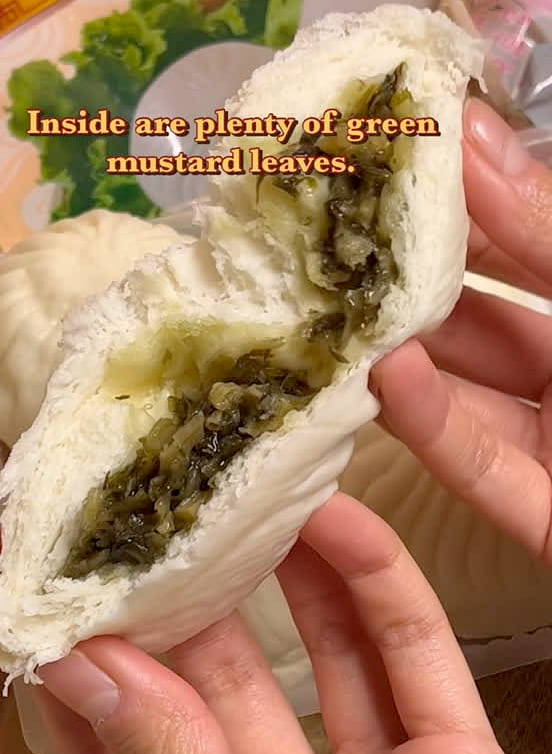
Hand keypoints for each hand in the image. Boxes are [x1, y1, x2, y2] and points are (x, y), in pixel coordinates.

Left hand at [0, 494, 550, 753]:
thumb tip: (83, 668)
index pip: (130, 742)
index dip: (93, 667)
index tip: (54, 589)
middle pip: (231, 680)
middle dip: (194, 598)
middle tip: (159, 517)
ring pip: (330, 648)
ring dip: (292, 570)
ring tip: (244, 494)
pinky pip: (416, 651)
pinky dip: (379, 581)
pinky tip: (337, 519)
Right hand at [370, 98, 551, 561]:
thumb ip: (546, 232)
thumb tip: (470, 134)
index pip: (517, 247)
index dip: (459, 204)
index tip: (385, 162)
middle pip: (475, 325)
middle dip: (406, 288)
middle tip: (328, 244)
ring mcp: (551, 446)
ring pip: (463, 400)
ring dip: (400, 361)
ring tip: (330, 312)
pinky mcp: (542, 517)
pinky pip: (483, 470)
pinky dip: (433, 428)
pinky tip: (385, 379)